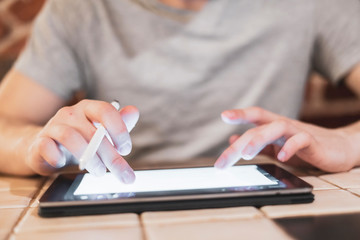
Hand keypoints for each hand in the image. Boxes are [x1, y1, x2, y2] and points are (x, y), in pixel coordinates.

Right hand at [26, 99, 138, 182]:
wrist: (45, 148)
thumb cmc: (80, 140)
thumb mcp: (101, 132)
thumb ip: (119, 124)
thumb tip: (134, 111)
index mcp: (88, 108)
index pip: (106, 111)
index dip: (118, 130)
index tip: (125, 149)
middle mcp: (70, 113)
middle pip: (93, 132)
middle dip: (111, 155)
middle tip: (122, 172)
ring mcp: (53, 126)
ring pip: (71, 138)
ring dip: (89, 159)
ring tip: (99, 172)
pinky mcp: (39, 142)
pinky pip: (46, 146)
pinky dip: (57, 157)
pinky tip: (64, 164)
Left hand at [214, 107, 356, 171]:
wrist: (340, 148)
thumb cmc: (305, 147)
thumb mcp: (276, 146)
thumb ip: (257, 144)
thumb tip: (233, 141)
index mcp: (274, 126)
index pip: (256, 115)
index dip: (240, 114)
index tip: (224, 116)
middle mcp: (284, 126)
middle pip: (258, 129)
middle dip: (239, 144)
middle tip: (223, 161)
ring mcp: (298, 132)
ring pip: (277, 128)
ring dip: (259, 140)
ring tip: (247, 154)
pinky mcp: (314, 142)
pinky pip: (301, 140)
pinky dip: (291, 148)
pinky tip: (282, 157)